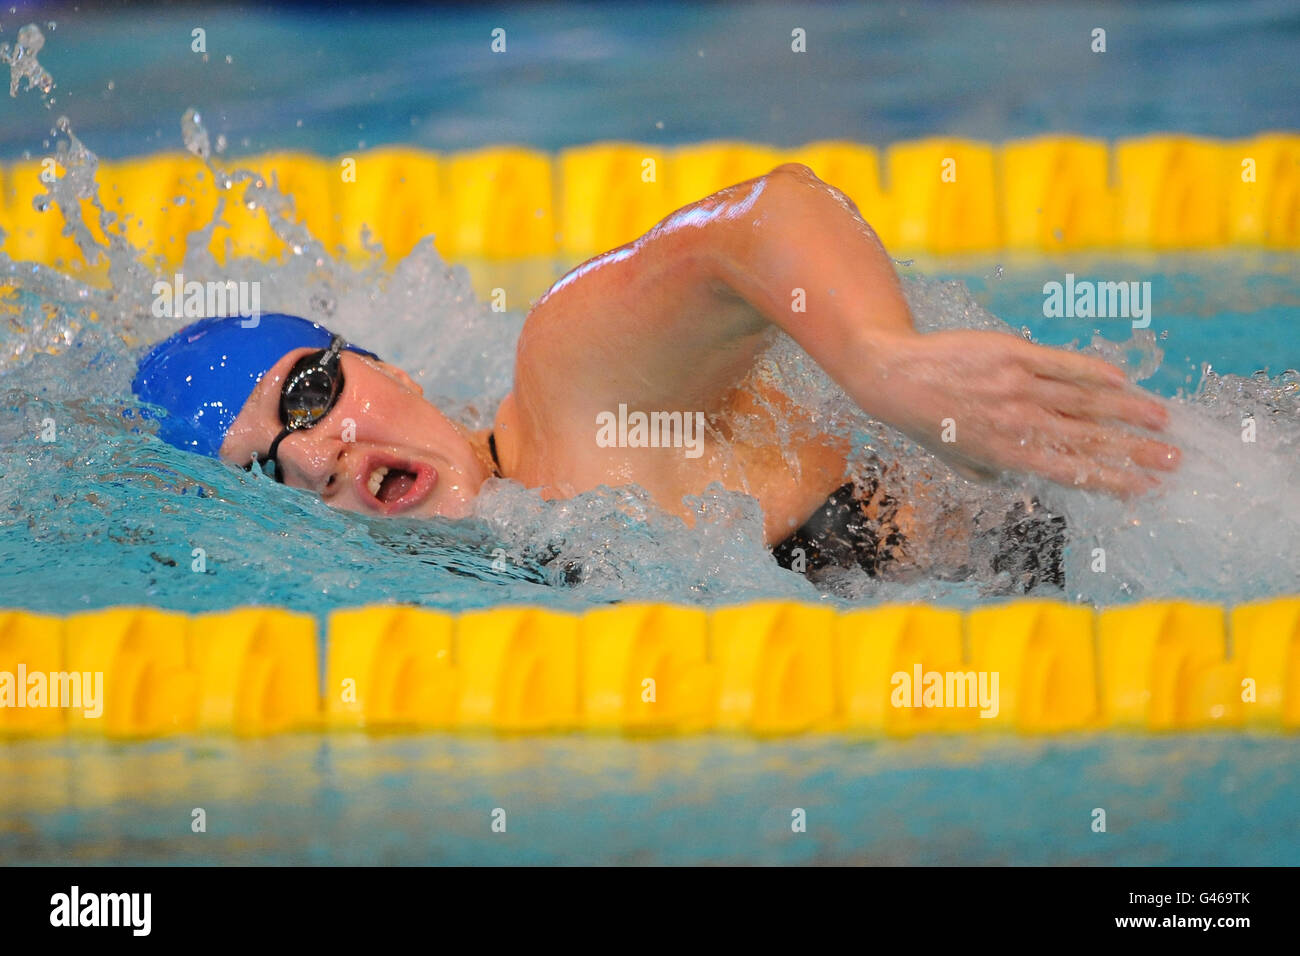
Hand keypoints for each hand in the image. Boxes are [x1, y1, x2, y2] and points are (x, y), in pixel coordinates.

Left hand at [864, 329, 1179, 496]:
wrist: (894, 376)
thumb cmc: (926, 423)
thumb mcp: (959, 462)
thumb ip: (996, 473)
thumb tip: (1028, 480)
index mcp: (1007, 454)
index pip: (1072, 470)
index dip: (1113, 479)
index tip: (1146, 487)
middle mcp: (1017, 422)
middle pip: (1090, 439)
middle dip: (1136, 451)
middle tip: (1174, 458)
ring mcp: (1017, 386)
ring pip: (1085, 400)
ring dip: (1129, 411)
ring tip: (1163, 419)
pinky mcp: (1013, 353)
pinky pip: (1062, 364)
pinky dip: (1094, 372)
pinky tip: (1122, 380)